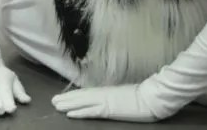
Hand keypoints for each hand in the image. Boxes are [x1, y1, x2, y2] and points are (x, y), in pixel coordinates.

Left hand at [52, 82, 169, 121]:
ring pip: (82, 103)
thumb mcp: (125, 96)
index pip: (86, 93)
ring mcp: (106, 102)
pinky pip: (91, 112)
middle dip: (67, 99)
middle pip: (81, 97)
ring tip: (56, 106)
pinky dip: (79, 112)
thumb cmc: (143, 96)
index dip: (74, 95)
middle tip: (53, 101)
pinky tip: (70, 114)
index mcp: (107, 91)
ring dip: (68, 104)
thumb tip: (109, 98)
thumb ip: (115, 97)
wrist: (153, 97)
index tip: (63, 96)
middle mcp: (104, 95)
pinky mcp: (109, 110)